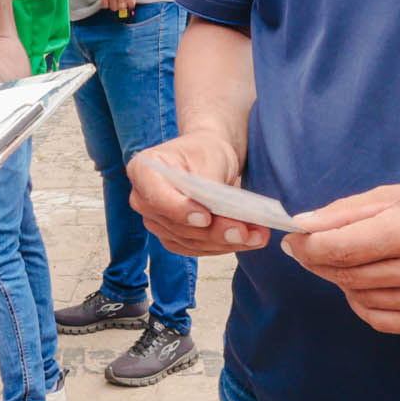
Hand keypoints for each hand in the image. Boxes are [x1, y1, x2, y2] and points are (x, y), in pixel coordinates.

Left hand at [100, 0, 143, 15]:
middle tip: (120, 2)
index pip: (104, 4)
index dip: (108, 5)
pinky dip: (131, 4)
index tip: (112, 3)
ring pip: (121, 8)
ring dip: (124, 6)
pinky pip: (130, 4)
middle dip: (116, 6)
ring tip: (126, 2)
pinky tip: (131, 0)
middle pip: (113, 7)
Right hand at [129, 131, 265, 255]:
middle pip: (175, 225)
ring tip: (256, 235)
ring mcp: (158, 222)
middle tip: (242, 230)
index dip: (179, 210)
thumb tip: (213, 211)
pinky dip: (225, 246)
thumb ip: (207, 184)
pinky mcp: (175, 238)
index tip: (204, 217)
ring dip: (225, 242)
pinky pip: (199, 249)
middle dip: (212, 231)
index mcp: (143, 171)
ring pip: (190, 242)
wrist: (210, 159)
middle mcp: (143, 200)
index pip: (156, 196)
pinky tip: (250, 240)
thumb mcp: (209, 156)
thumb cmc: (205, 151)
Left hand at [284, 177, 399, 335]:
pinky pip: (378, 319)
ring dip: (343, 279)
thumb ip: (343, 213)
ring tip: (354, 257)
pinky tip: (370, 280)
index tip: (294, 238)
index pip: (340, 248)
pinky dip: (363, 301)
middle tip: (310, 247)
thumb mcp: (392, 195)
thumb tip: (301, 227)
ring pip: (358, 297)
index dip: (307, 245)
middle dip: (318, 261)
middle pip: (346, 274)